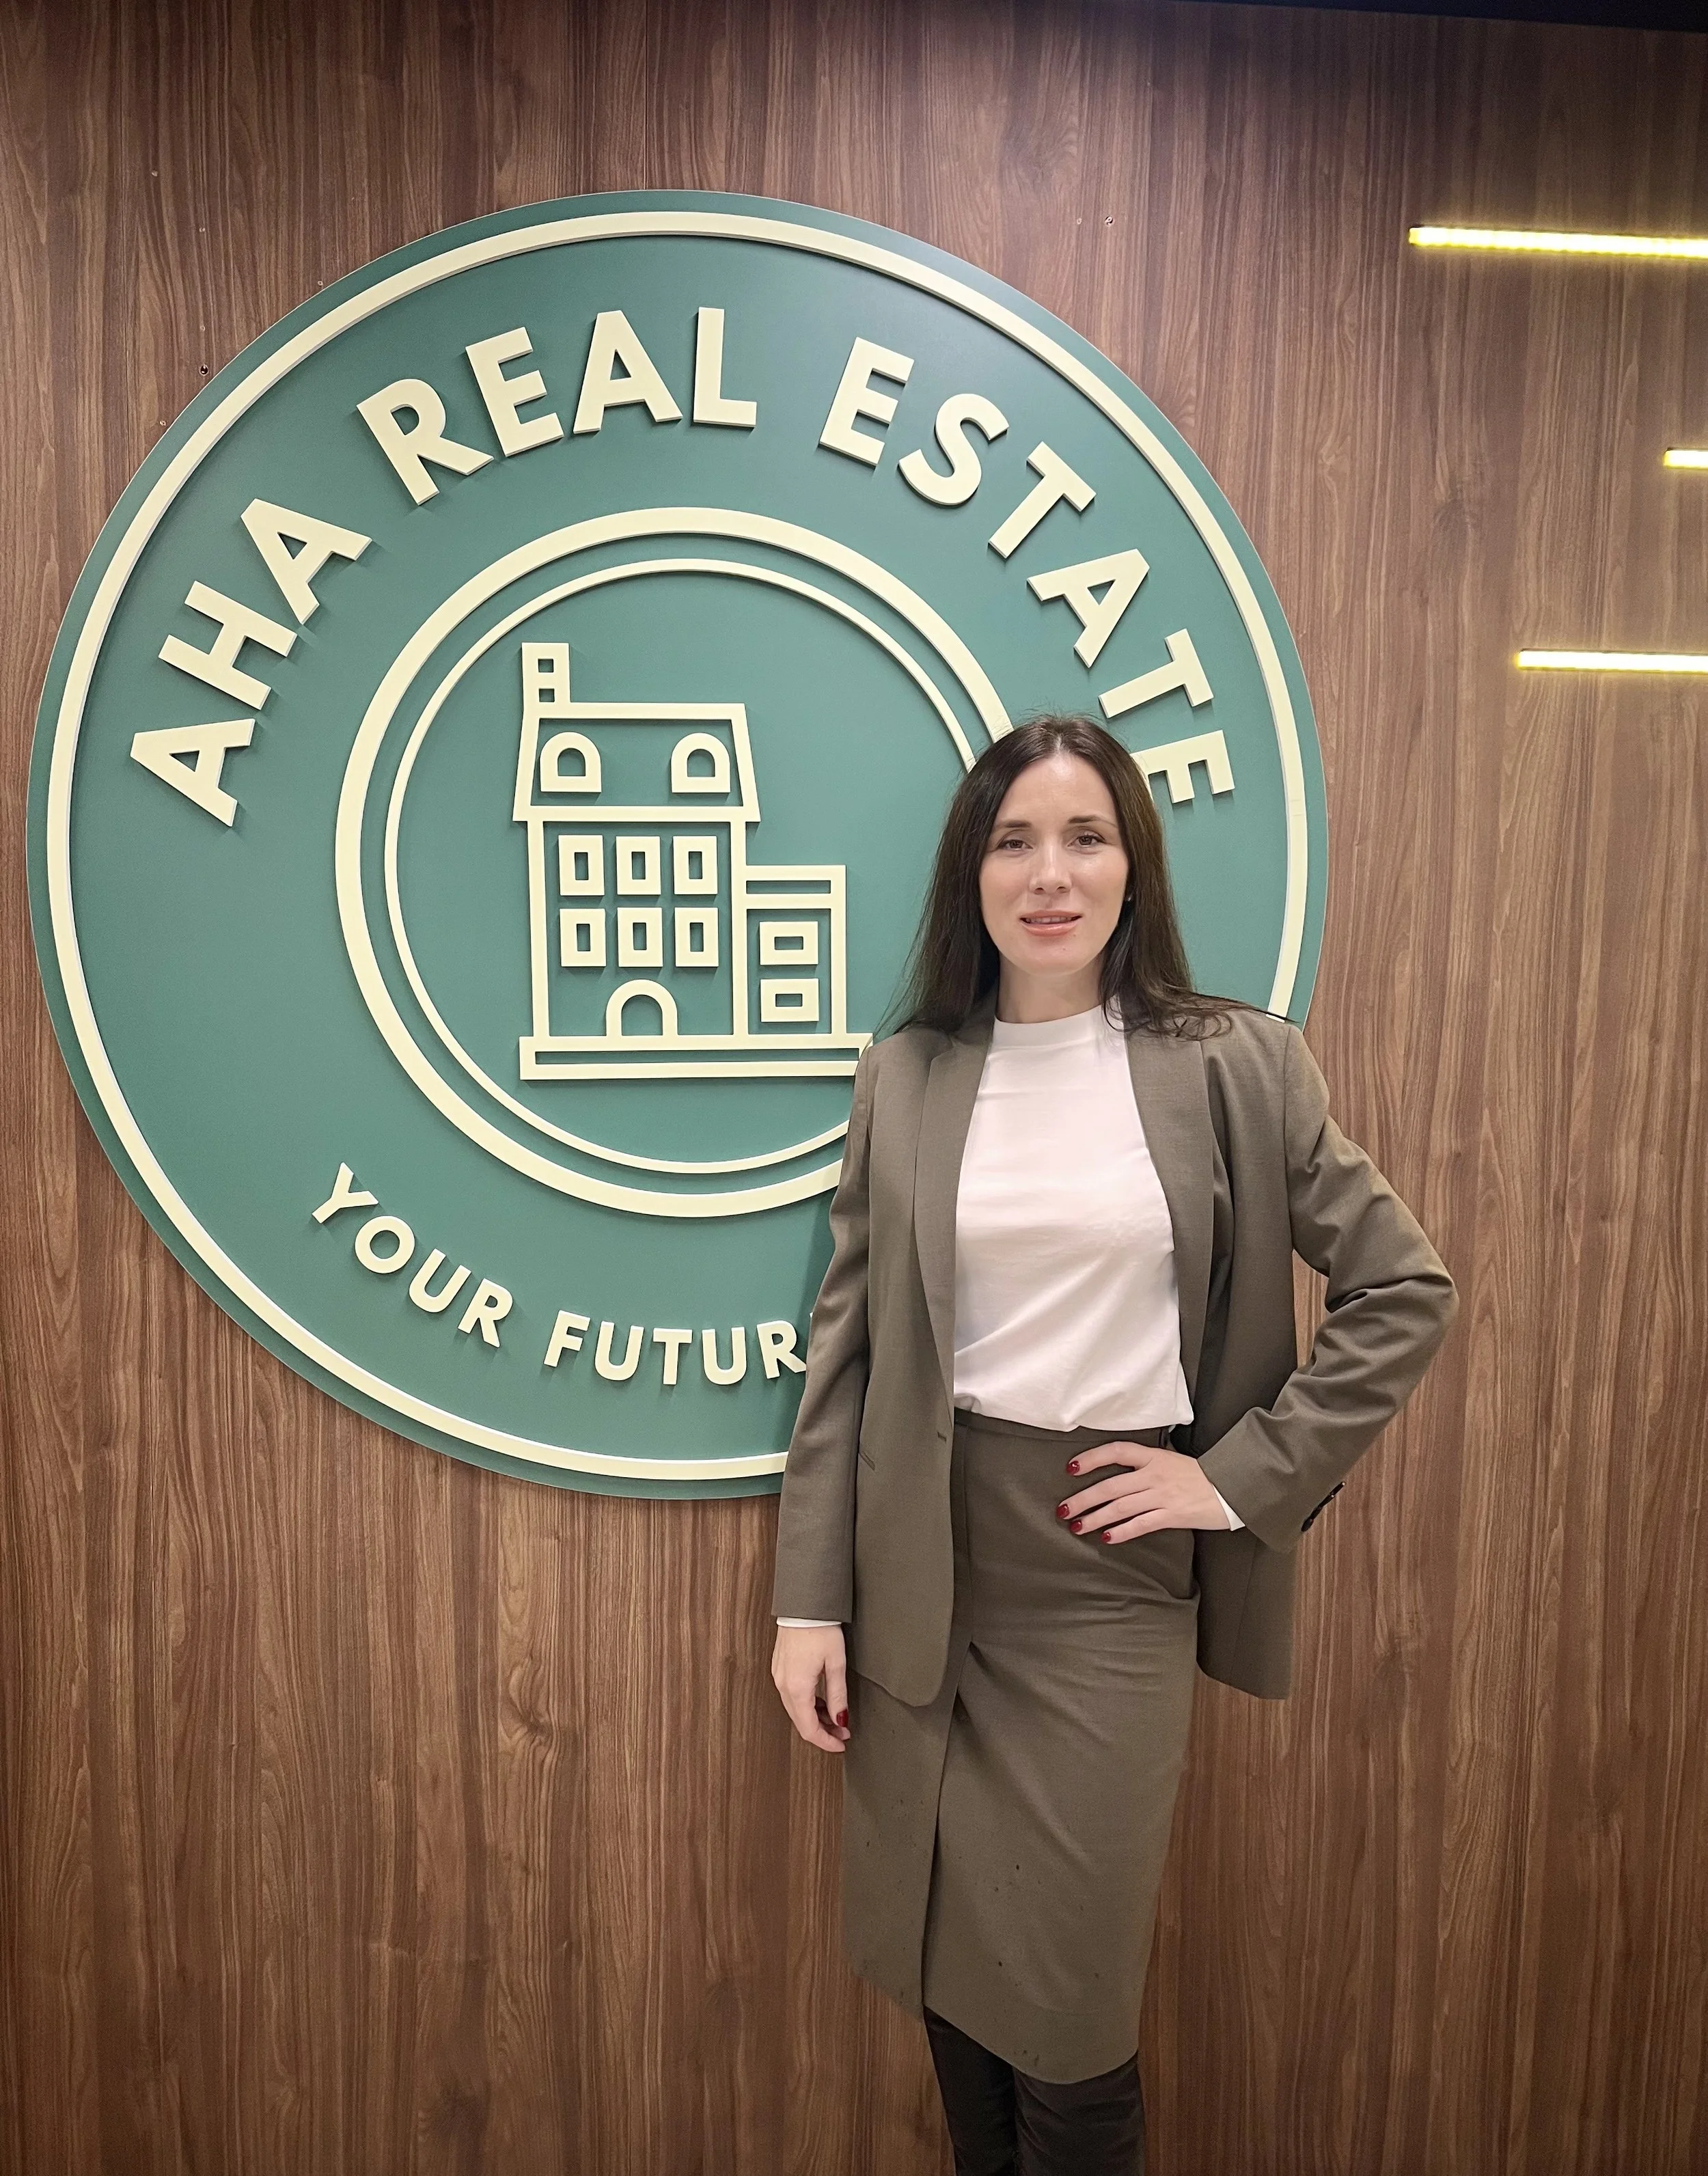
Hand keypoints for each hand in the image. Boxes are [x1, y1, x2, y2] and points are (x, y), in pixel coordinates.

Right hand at [771, 1624, 850, 1752]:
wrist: (803, 1604)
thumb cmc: (820, 1629)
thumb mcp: (836, 1663)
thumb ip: (838, 1695)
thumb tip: (840, 1719)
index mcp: (797, 1688)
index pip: (809, 1728)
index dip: (826, 1742)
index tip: (841, 1745)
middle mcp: (783, 1685)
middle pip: (800, 1722)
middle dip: (822, 1731)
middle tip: (843, 1732)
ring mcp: (778, 1676)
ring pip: (795, 1710)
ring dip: (814, 1718)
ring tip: (836, 1717)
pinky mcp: (779, 1668)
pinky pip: (791, 1696)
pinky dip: (806, 1705)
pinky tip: (821, 1702)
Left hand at [1058, 1442, 1231, 1543]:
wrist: (1231, 1488)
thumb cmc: (1201, 1476)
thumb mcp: (1171, 1461)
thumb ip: (1146, 1464)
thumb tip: (1118, 1472)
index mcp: (1154, 1457)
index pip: (1116, 1452)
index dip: (1092, 1458)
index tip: (1071, 1468)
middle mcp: (1154, 1474)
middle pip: (1110, 1486)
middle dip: (1083, 1499)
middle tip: (1063, 1509)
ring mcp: (1163, 1495)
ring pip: (1120, 1507)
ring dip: (1095, 1518)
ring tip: (1076, 1526)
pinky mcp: (1172, 1515)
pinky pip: (1140, 1524)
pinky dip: (1121, 1531)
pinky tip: (1106, 1538)